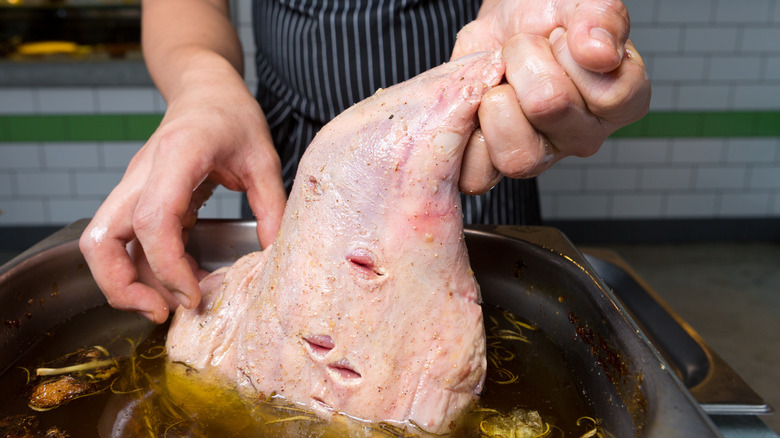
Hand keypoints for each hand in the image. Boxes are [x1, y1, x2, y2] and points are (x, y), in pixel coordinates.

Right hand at [79, 69, 285, 322]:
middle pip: (99, 239)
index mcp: (177, 156)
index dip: (166, 265)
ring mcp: (134, 187)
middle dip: (120, 286)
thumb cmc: (231, 115)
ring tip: (172, 305)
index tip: (193, 295)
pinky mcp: (138, 199)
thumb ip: (272, 206)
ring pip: (101, 243)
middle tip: (162, 312)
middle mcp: (142, 174)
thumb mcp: (264, 157)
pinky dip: (146, 268)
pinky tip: (183, 281)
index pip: (151, 218)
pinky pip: (126, 241)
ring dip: (126, 282)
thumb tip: (274, 257)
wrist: (203, 89)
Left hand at [453, 0, 650, 193]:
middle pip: (549, 107)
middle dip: (523, 59)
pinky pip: (477, 175)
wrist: (498, 27)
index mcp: (621, 103)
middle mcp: (584, 138)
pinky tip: (476, 104)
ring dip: (493, 98)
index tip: (561, 38)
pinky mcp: (495, 171)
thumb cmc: (546, 16)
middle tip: (521, 52)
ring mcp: (540, 159)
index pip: (607, 94)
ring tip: (499, 80)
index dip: (570, 52)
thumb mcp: (579, 1)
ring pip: (515, 154)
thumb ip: (601, 19)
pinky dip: (466, 134)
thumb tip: (599, 54)